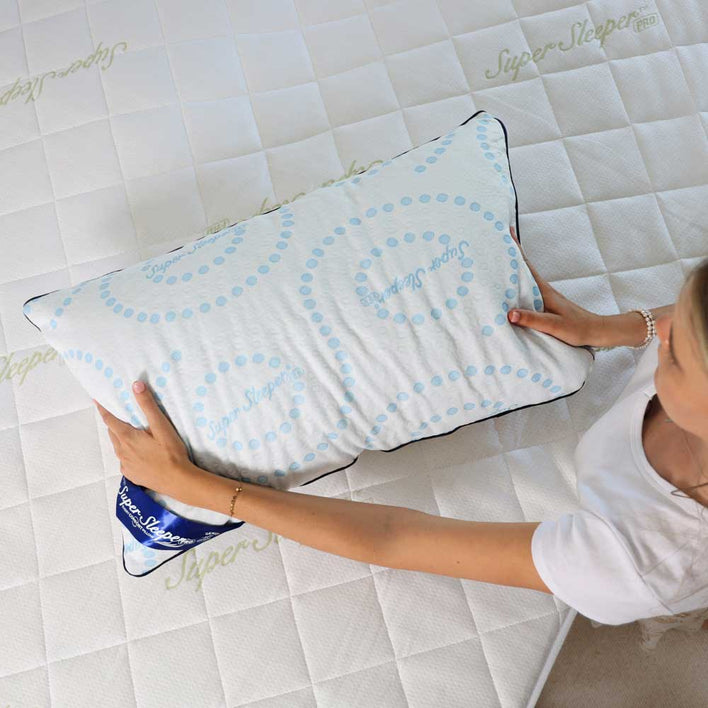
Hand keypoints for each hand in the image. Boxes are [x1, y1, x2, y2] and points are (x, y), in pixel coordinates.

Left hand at [94, 380, 192, 497]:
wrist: (178, 481)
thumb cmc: (171, 452)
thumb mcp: (161, 426)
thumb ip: (148, 406)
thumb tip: (136, 385)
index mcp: (127, 438)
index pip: (110, 420)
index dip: (103, 409)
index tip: (96, 401)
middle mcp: (122, 452)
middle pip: (113, 433)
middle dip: (113, 423)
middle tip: (118, 415)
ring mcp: (125, 465)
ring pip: (118, 448)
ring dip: (120, 438)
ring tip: (130, 434)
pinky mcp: (132, 476)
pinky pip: (124, 461)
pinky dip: (127, 453)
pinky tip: (138, 454)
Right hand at [506, 225, 603, 346]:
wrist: (596, 331)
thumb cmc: (577, 328)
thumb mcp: (553, 325)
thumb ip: (532, 319)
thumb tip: (510, 313)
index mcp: (544, 291)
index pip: (527, 265)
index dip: (517, 249)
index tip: (507, 232)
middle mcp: (544, 289)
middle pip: (524, 267)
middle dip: (512, 254)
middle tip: (497, 242)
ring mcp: (545, 296)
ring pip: (525, 278)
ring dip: (514, 268)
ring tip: (500, 261)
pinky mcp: (546, 303)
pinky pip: (528, 289)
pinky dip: (518, 283)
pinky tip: (513, 288)